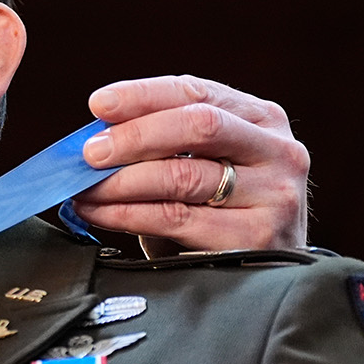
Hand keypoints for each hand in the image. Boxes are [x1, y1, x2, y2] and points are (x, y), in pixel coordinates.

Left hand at [73, 75, 309, 252]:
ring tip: (85, 187)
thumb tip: (97, 135)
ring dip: (121, 181)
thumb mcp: (203, 166)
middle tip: (90, 153)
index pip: (198, 92)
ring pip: (183, 175)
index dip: (144, 95)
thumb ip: (165, 143)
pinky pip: (176, 218)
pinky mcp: (256, 237)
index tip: (100, 104)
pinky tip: (101, 212)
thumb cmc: (222, 213)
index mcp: (262, 119)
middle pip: (198, 126)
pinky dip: (127, 213)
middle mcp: (278, 151)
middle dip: (134, 136)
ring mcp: (274, 195)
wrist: (260, 272)